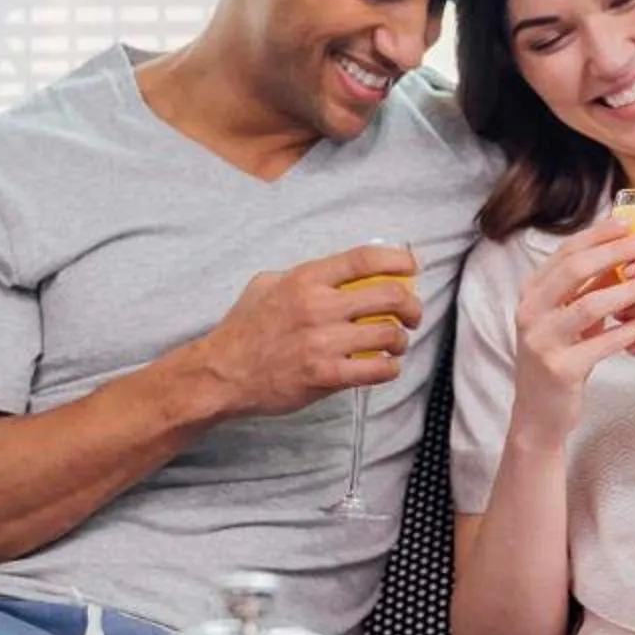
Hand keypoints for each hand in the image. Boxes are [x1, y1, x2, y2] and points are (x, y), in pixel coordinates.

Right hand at [189, 243, 423, 418]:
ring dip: (401, 339)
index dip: (398, 259)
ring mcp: (322, 342)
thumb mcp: (266, 284)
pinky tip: (385, 366)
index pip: (365, 258)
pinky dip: (390, 368)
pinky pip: (376, 370)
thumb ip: (303, 275)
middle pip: (389, 295)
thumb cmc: (244, 329)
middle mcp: (318, 306)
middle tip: (412, 314)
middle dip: (412, 305)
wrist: (221, 374)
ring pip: (389, 334)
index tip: (412, 267)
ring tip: (396, 343)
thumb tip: (342, 272)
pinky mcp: (324, 375)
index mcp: (305, 279)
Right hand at [506, 218, 634, 437]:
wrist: (538, 415)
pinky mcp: (560, 369)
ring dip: (630, 291)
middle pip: (573, 269)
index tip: (629, 223)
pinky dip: (632, 329)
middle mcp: (529, 312)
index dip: (598, 235)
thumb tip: (627, 255)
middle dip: (615, 252)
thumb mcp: (571, 318)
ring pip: (589, 304)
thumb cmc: (561, 359)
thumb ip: (591, 288)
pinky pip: (602, 343)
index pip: (565, 252)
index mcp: (531, 293)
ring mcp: (541, 341)